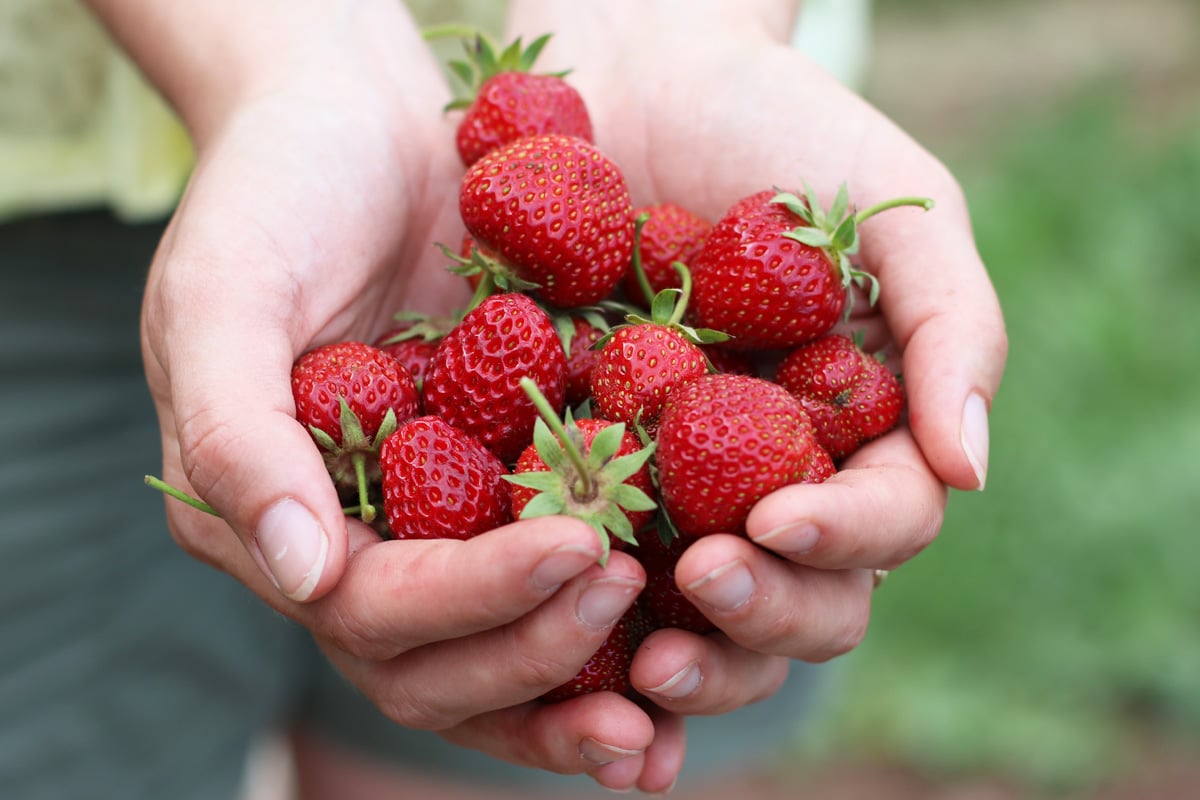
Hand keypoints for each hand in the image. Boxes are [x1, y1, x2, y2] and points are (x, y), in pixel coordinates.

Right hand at [89, 0, 685, 786]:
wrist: (361, 122)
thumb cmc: (274, 192)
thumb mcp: (223, 295)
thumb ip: (235, 436)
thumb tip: (303, 577)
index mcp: (280, 522)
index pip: (372, 610)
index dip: (474, 600)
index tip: (582, 547)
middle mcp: (357, 549)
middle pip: (440, 666)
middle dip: (538, 649)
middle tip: (632, 587)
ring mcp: (438, 527)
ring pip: (503, 654)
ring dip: (585, 681)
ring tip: (684, 672)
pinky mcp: (510, 486)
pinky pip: (560, 579)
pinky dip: (619, 627)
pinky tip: (695, 629)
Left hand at [506, 0, 1007, 758]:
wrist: (636, 83)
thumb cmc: (780, 134)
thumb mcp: (895, 210)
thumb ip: (954, 332)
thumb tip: (971, 473)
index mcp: (861, 436)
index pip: (881, 525)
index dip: (841, 538)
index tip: (776, 516)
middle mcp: (777, 482)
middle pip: (803, 598)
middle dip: (763, 611)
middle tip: (701, 583)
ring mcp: (682, 493)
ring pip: (710, 618)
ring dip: (690, 655)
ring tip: (637, 658)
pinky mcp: (589, 481)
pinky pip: (595, 576)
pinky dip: (588, 628)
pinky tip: (559, 643)